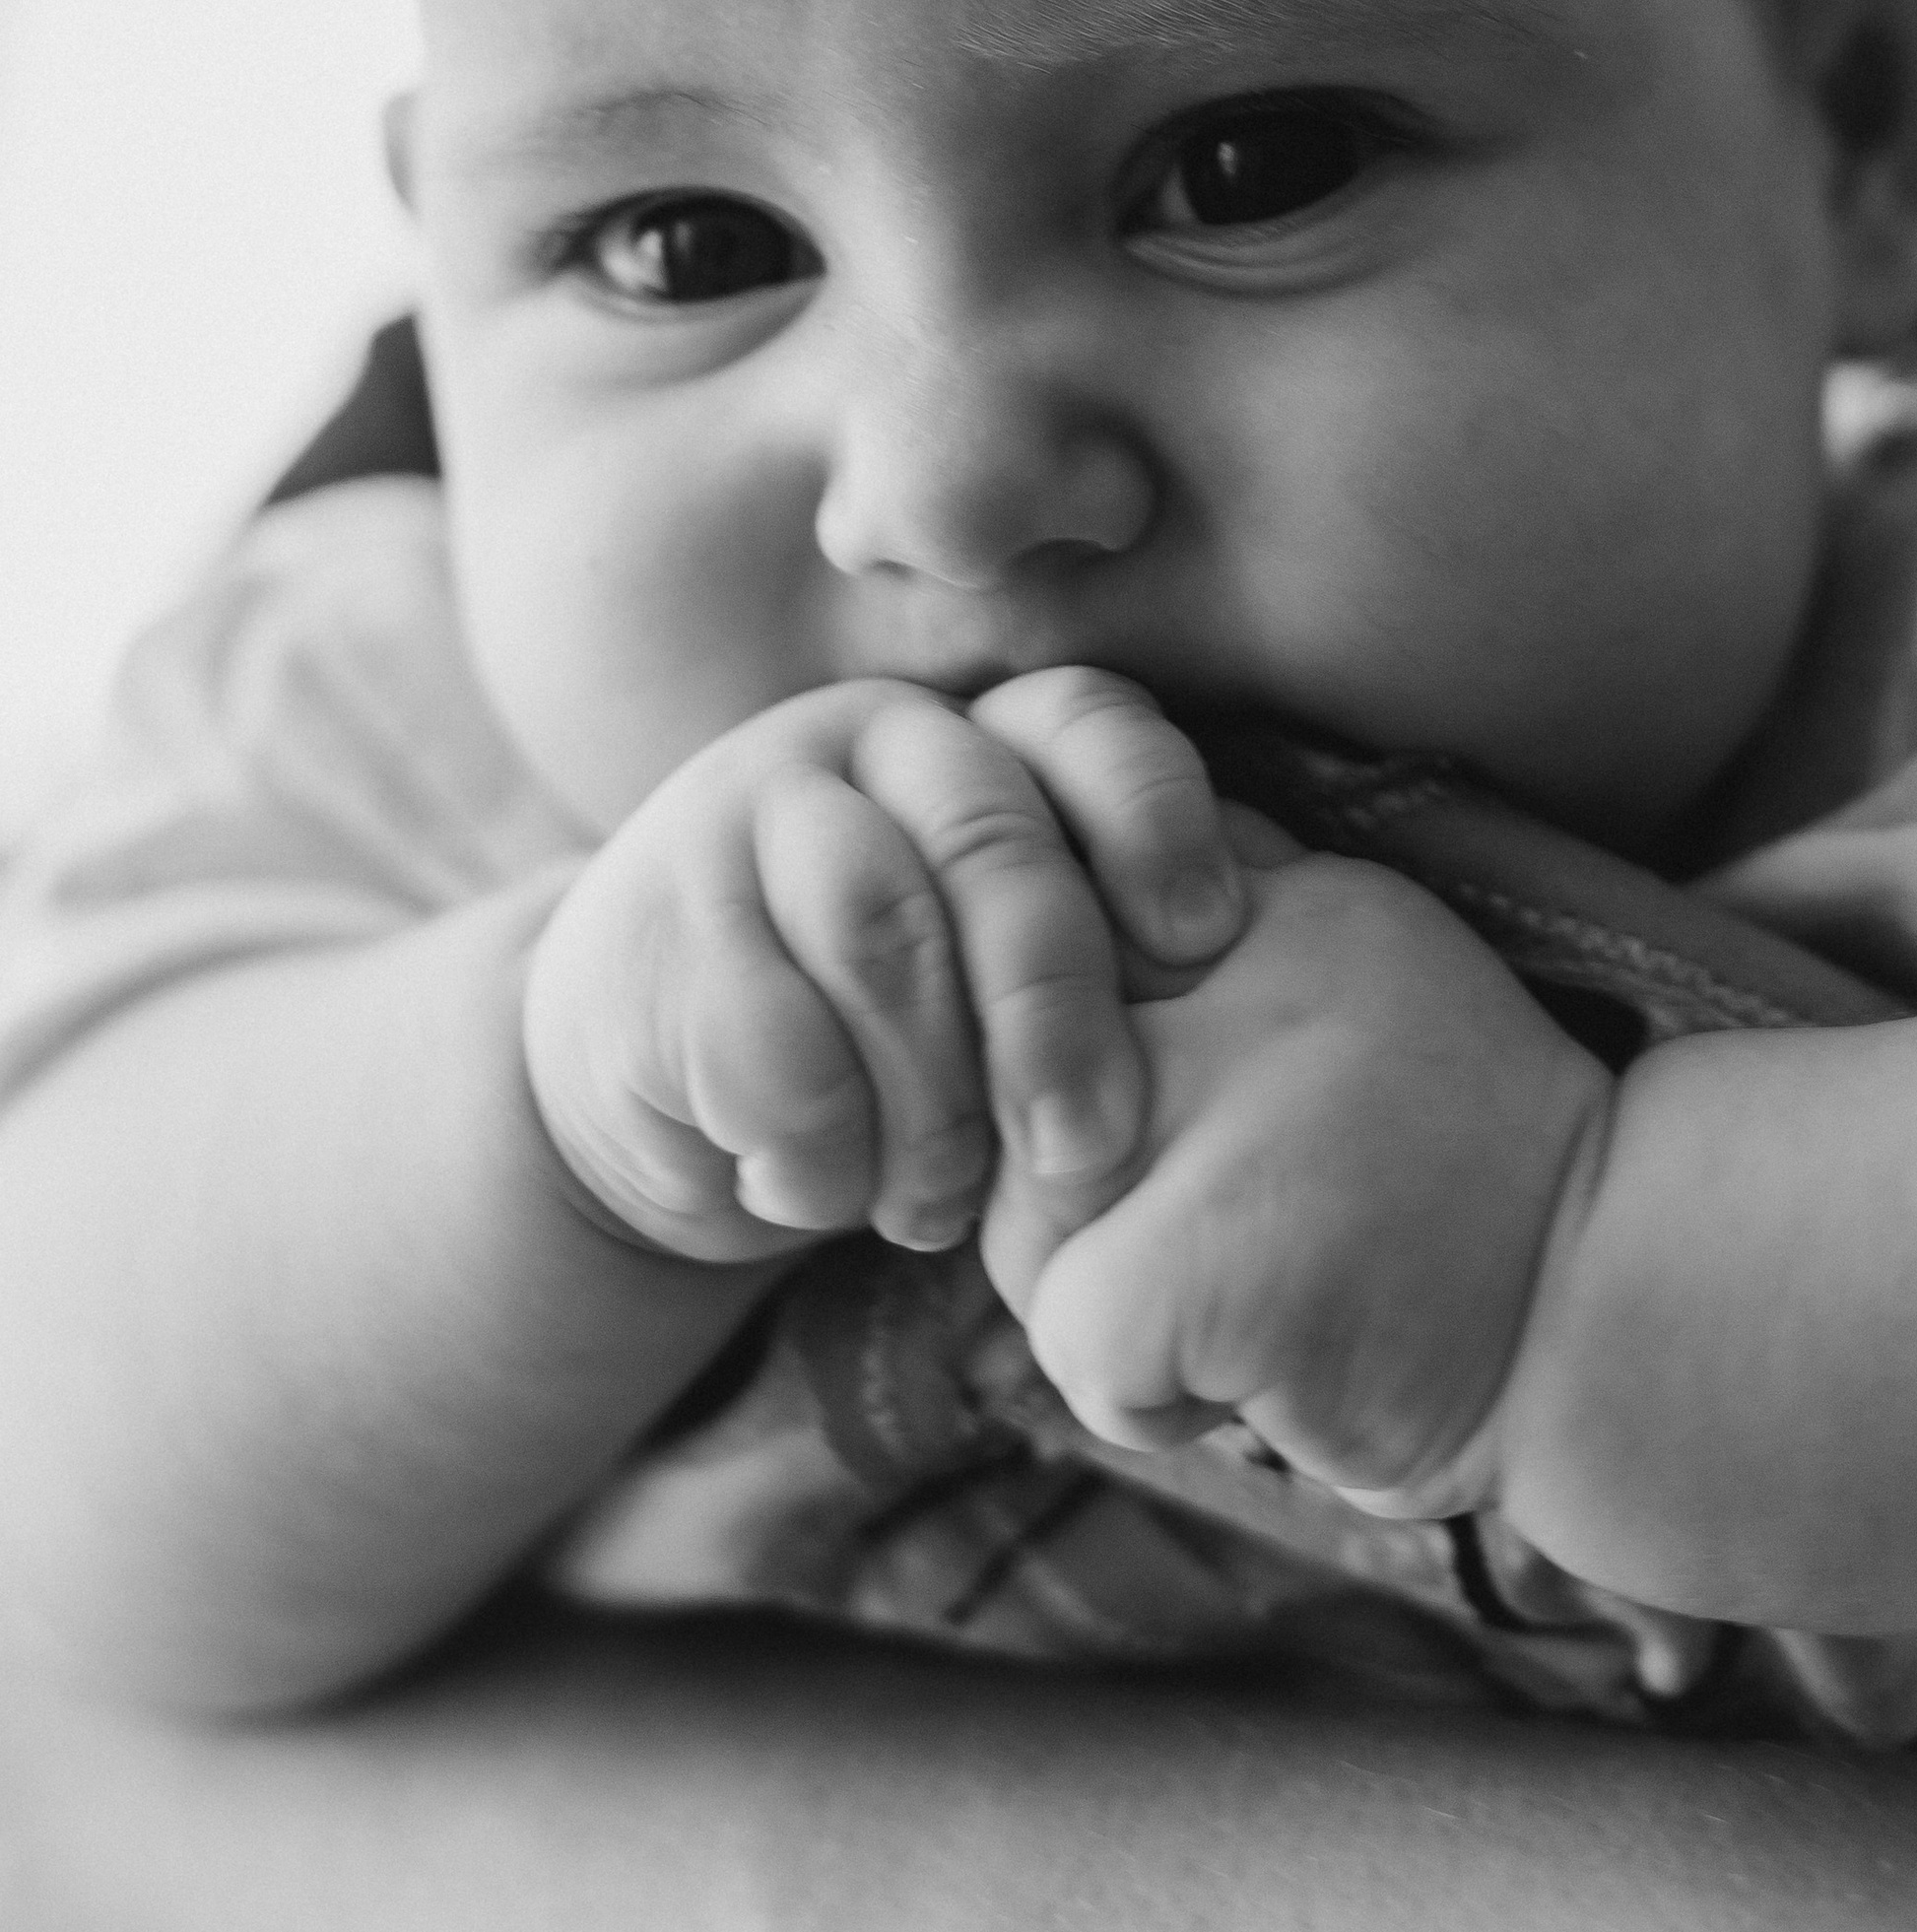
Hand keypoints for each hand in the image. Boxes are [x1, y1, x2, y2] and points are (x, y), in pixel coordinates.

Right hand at [523, 666, 1243, 1265]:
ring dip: (929, 1100)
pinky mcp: (661, 920)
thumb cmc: (889, 1036)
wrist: (654, 1072)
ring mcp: (751, 811)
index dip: (1156, 821)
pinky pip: (766, 1033)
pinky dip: (816, 1146)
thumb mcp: (999, 984)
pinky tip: (817, 1192)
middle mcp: (869, 739)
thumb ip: (1094, 961)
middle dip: (1055, 1011)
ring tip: (935, 1207)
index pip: (1087, 723)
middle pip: (990, 841)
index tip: (1203, 942)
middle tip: (1082, 1153)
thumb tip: (1246, 1025)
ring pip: (880, 934)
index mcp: (982, 733)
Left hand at [985, 844, 1610, 1518]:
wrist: (1619, 1308)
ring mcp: (1222, 1101)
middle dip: (1073, 1189)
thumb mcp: (1348, 963)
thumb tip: (1033, 898)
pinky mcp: (1204, 1255)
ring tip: (1261, 1291)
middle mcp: (1236, 960)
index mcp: (1264, 888)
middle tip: (1231, 1228)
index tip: (1184, 1119)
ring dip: (1106, 1295)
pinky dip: (1156, 1398)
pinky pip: (1077, 1344)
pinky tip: (1273, 1373)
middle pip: (1012, 1078)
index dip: (1078, 1053)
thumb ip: (1205, 914)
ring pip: (1019, 1216)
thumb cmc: (1454, 1165)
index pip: (1053, 927)